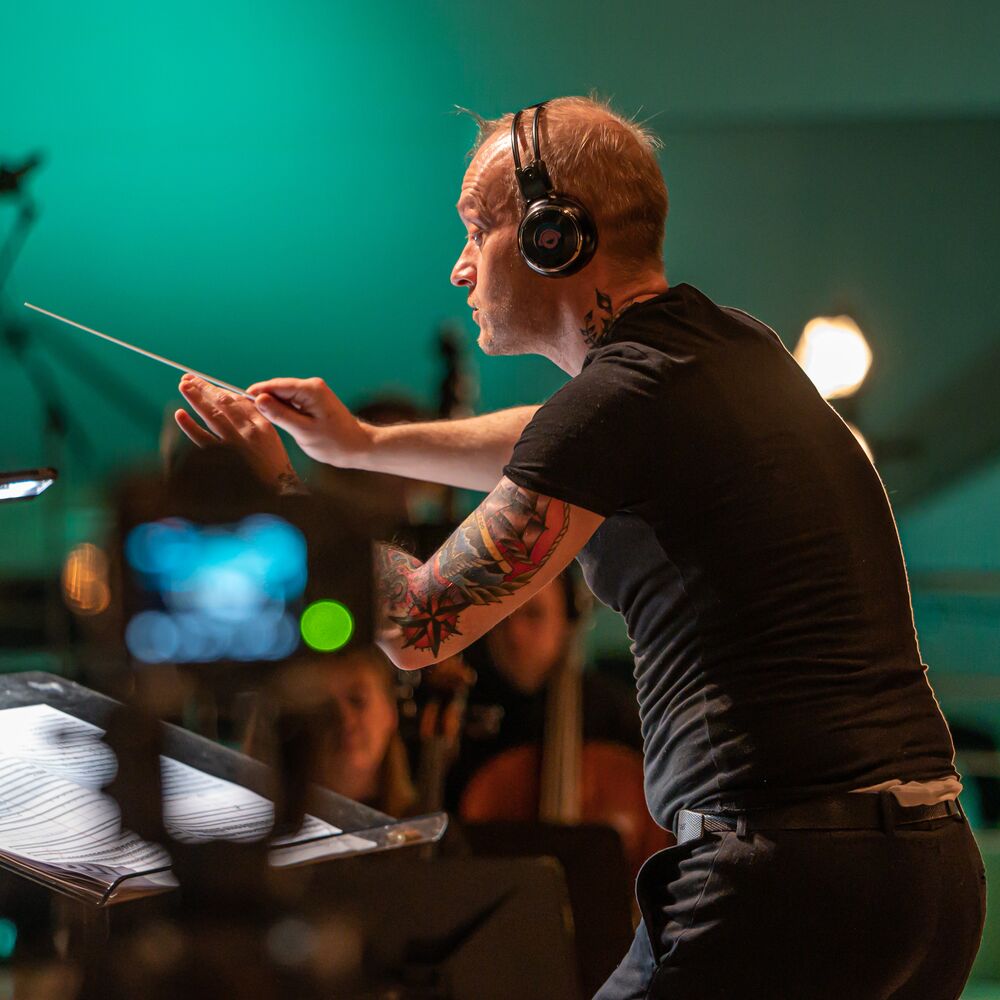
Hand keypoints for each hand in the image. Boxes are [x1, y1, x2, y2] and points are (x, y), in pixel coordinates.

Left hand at [175, 375, 300, 492]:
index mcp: (262, 425)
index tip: (204, 382)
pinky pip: (202, 439)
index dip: (218, 388)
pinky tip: (180, 414)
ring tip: (183, 385)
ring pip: (212, 415)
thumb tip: (232, 400)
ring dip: (196, 398)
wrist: (277, 491)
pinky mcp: (222, 459)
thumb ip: (253, 420)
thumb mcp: (270, 438)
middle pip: (223, 403)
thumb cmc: (271, 464)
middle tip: (188, 379)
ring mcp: (234, 444)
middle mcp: (248, 432)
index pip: (238, 400)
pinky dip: (190, 426)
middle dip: (205, 388)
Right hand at [246, 376, 371, 467]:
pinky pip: (292, 402)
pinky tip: (276, 421)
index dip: (255, 393)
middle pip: (277, 389)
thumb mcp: (303, 431)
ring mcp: (314, 393)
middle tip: (246, 415)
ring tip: (260, 421)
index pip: (274, 386)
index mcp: (310, 389)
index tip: (238, 402)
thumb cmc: (335, 442)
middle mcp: (312, 386)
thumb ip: (280, 415)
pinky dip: (282, 410)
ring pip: (283, 396)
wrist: (358, 447)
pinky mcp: (314, 401)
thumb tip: (259, 400)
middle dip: (263, 400)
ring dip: (273, 406)